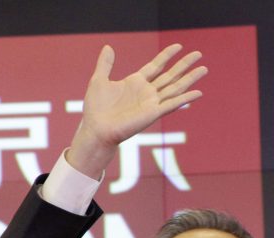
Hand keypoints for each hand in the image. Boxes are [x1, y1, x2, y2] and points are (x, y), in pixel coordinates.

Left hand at [68, 44, 206, 178]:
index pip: (155, 66)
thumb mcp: (98, 81)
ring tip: (204, 68)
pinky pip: (172, 104)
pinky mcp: (153, 113)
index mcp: (135, 83)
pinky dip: (185, 98)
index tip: (178, 46)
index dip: (166, 56)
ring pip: (175, 88)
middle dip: (184, 64)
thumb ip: (105, 64)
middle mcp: (146, 92)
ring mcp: (151, 103)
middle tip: (198, 53)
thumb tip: (108, 47)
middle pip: (169, 75)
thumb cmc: (95, 110)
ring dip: (190, 78)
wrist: (96, 129)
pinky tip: (198, 93)